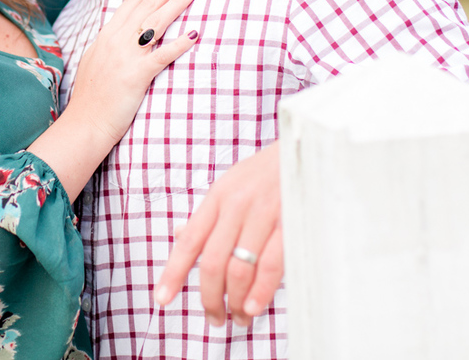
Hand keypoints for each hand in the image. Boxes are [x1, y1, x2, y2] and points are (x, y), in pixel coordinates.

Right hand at [68, 0, 198, 146]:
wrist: (85, 124)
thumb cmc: (92, 97)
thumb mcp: (95, 59)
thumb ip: (110, 42)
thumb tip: (121, 30)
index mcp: (107, 35)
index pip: (132, 1)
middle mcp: (116, 40)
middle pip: (147, 5)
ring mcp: (126, 57)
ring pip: (155, 23)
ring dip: (176, 3)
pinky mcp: (137, 76)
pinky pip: (161, 56)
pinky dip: (178, 44)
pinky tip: (194, 34)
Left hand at [155, 142, 283, 327]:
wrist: (306, 149)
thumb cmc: (266, 171)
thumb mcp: (231, 184)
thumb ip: (208, 213)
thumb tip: (181, 235)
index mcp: (218, 196)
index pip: (189, 241)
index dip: (173, 273)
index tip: (162, 299)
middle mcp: (237, 206)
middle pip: (212, 262)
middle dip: (209, 298)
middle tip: (214, 318)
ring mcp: (264, 215)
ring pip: (240, 269)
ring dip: (236, 301)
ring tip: (238, 319)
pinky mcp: (290, 224)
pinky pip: (271, 265)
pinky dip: (261, 292)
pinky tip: (254, 307)